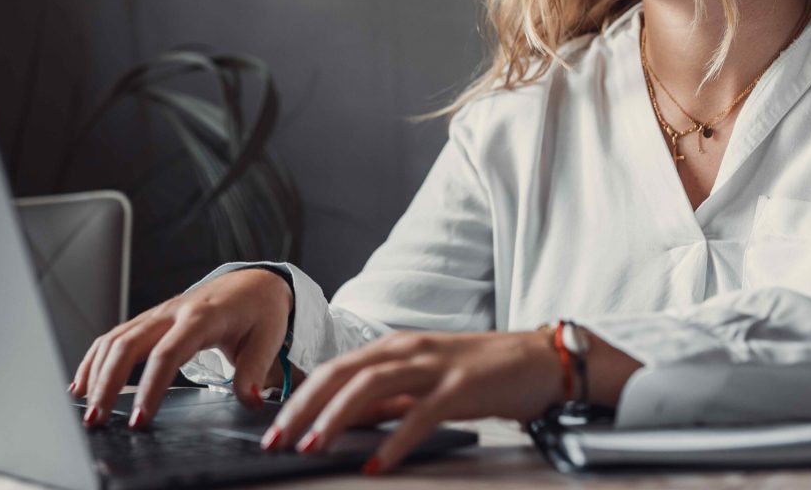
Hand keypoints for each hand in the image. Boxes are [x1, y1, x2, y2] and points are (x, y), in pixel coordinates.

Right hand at [69, 268, 292, 427]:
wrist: (255, 282)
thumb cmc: (261, 311)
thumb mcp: (268, 337)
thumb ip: (255, 369)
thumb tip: (249, 400)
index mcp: (202, 316)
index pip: (168, 353)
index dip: (150, 387)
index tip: (140, 419)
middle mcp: (173, 312)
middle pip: (129, 344)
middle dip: (108, 383)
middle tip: (97, 420)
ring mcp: (158, 313)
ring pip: (115, 339)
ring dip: (96, 373)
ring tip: (86, 410)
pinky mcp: (151, 320)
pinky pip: (115, 336)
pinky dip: (95, 359)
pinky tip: (82, 385)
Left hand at [260, 330, 564, 473]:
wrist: (536, 360)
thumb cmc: (478, 372)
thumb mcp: (422, 382)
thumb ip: (386, 398)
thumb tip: (344, 421)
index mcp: (394, 346)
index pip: (334, 369)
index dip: (299, 398)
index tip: (274, 428)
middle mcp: (407, 350)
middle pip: (342, 373)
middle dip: (304, 407)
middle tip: (277, 440)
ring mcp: (433, 366)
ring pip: (371, 385)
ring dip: (336, 417)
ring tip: (313, 446)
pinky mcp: (460, 387)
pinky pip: (420, 415)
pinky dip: (394, 440)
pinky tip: (376, 464)